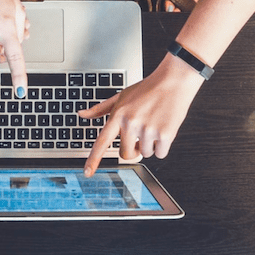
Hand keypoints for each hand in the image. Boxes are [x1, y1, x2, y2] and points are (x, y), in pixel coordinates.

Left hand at [80, 54, 203, 176]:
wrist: (172, 82)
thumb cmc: (146, 89)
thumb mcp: (120, 96)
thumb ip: (100, 109)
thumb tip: (81, 114)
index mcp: (118, 115)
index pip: (102, 141)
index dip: (93, 159)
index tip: (87, 173)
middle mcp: (131, 123)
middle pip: (126, 154)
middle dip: (133, 149)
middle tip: (139, 135)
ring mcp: (147, 129)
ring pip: (145, 154)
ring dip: (149, 145)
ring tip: (153, 124)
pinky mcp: (165, 134)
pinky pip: (160, 154)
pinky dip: (162, 146)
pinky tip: (163, 128)